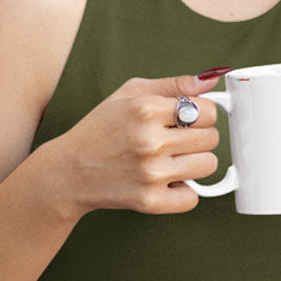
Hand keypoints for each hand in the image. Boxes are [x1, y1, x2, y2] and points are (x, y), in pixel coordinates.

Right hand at [54, 72, 224, 215]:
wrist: (68, 172)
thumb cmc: (100, 130)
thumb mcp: (130, 93)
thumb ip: (173, 85)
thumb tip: (211, 79)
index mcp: (146, 109)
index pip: (208, 111)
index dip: (203, 115)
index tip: (190, 121)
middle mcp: (149, 140)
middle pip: (212, 138)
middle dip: (199, 138)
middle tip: (177, 141)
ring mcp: (151, 173)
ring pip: (208, 165)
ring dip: (195, 163)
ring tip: (172, 160)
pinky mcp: (150, 201)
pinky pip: (192, 197)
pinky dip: (183, 191)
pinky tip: (165, 181)